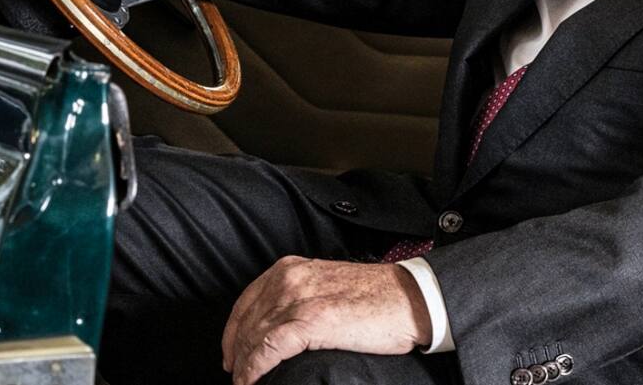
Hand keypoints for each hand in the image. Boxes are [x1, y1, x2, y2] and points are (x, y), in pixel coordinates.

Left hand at [221, 257, 430, 384]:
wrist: (411, 299)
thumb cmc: (378, 297)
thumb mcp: (327, 286)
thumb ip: (301, 297)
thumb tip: (280, 327)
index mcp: (291, 269)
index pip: (246, 301)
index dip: (233, 330)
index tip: (231, 352)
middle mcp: (289, 279)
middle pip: (246, 321)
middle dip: (236, 351)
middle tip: (236, 373)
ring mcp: (298, 299)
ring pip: (253, 336)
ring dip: (244, 364)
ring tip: (244, 382)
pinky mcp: (310, 321)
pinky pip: (268, 348)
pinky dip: (255, 368)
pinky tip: (251, 380)